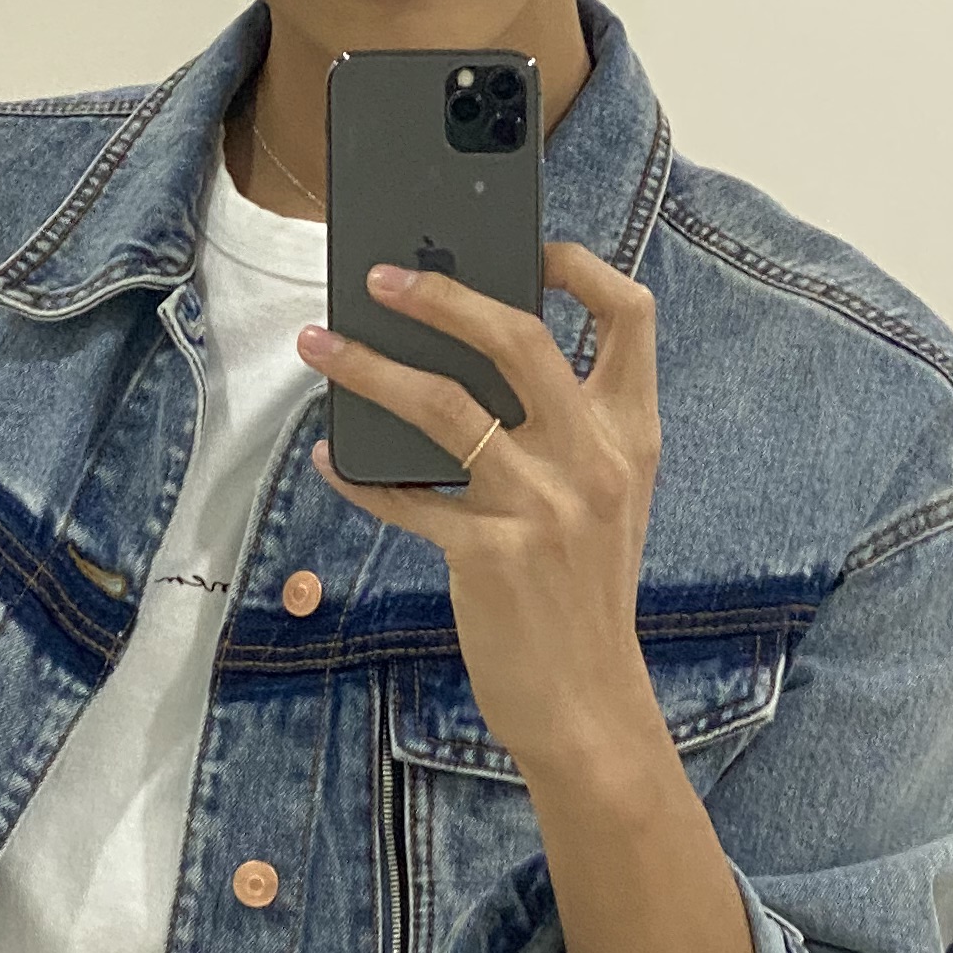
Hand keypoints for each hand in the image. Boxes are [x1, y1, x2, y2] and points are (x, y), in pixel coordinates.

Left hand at [300, 241, 664, 791]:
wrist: (588, 704)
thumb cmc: (583, 593)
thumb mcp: (605, 500)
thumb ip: (567, 429)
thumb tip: (474, 354)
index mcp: (633, 435)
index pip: (631, 317)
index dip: (582, 267)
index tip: (530, 248)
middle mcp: (594, 458)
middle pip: (518, 337)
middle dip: (442, 294)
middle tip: (380, 277)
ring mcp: (543, 505)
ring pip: (443, 404)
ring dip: (368, 367)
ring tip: (319, 346)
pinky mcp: (489, 553)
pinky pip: (405, 496)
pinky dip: (359, 474)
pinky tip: (332, 458)